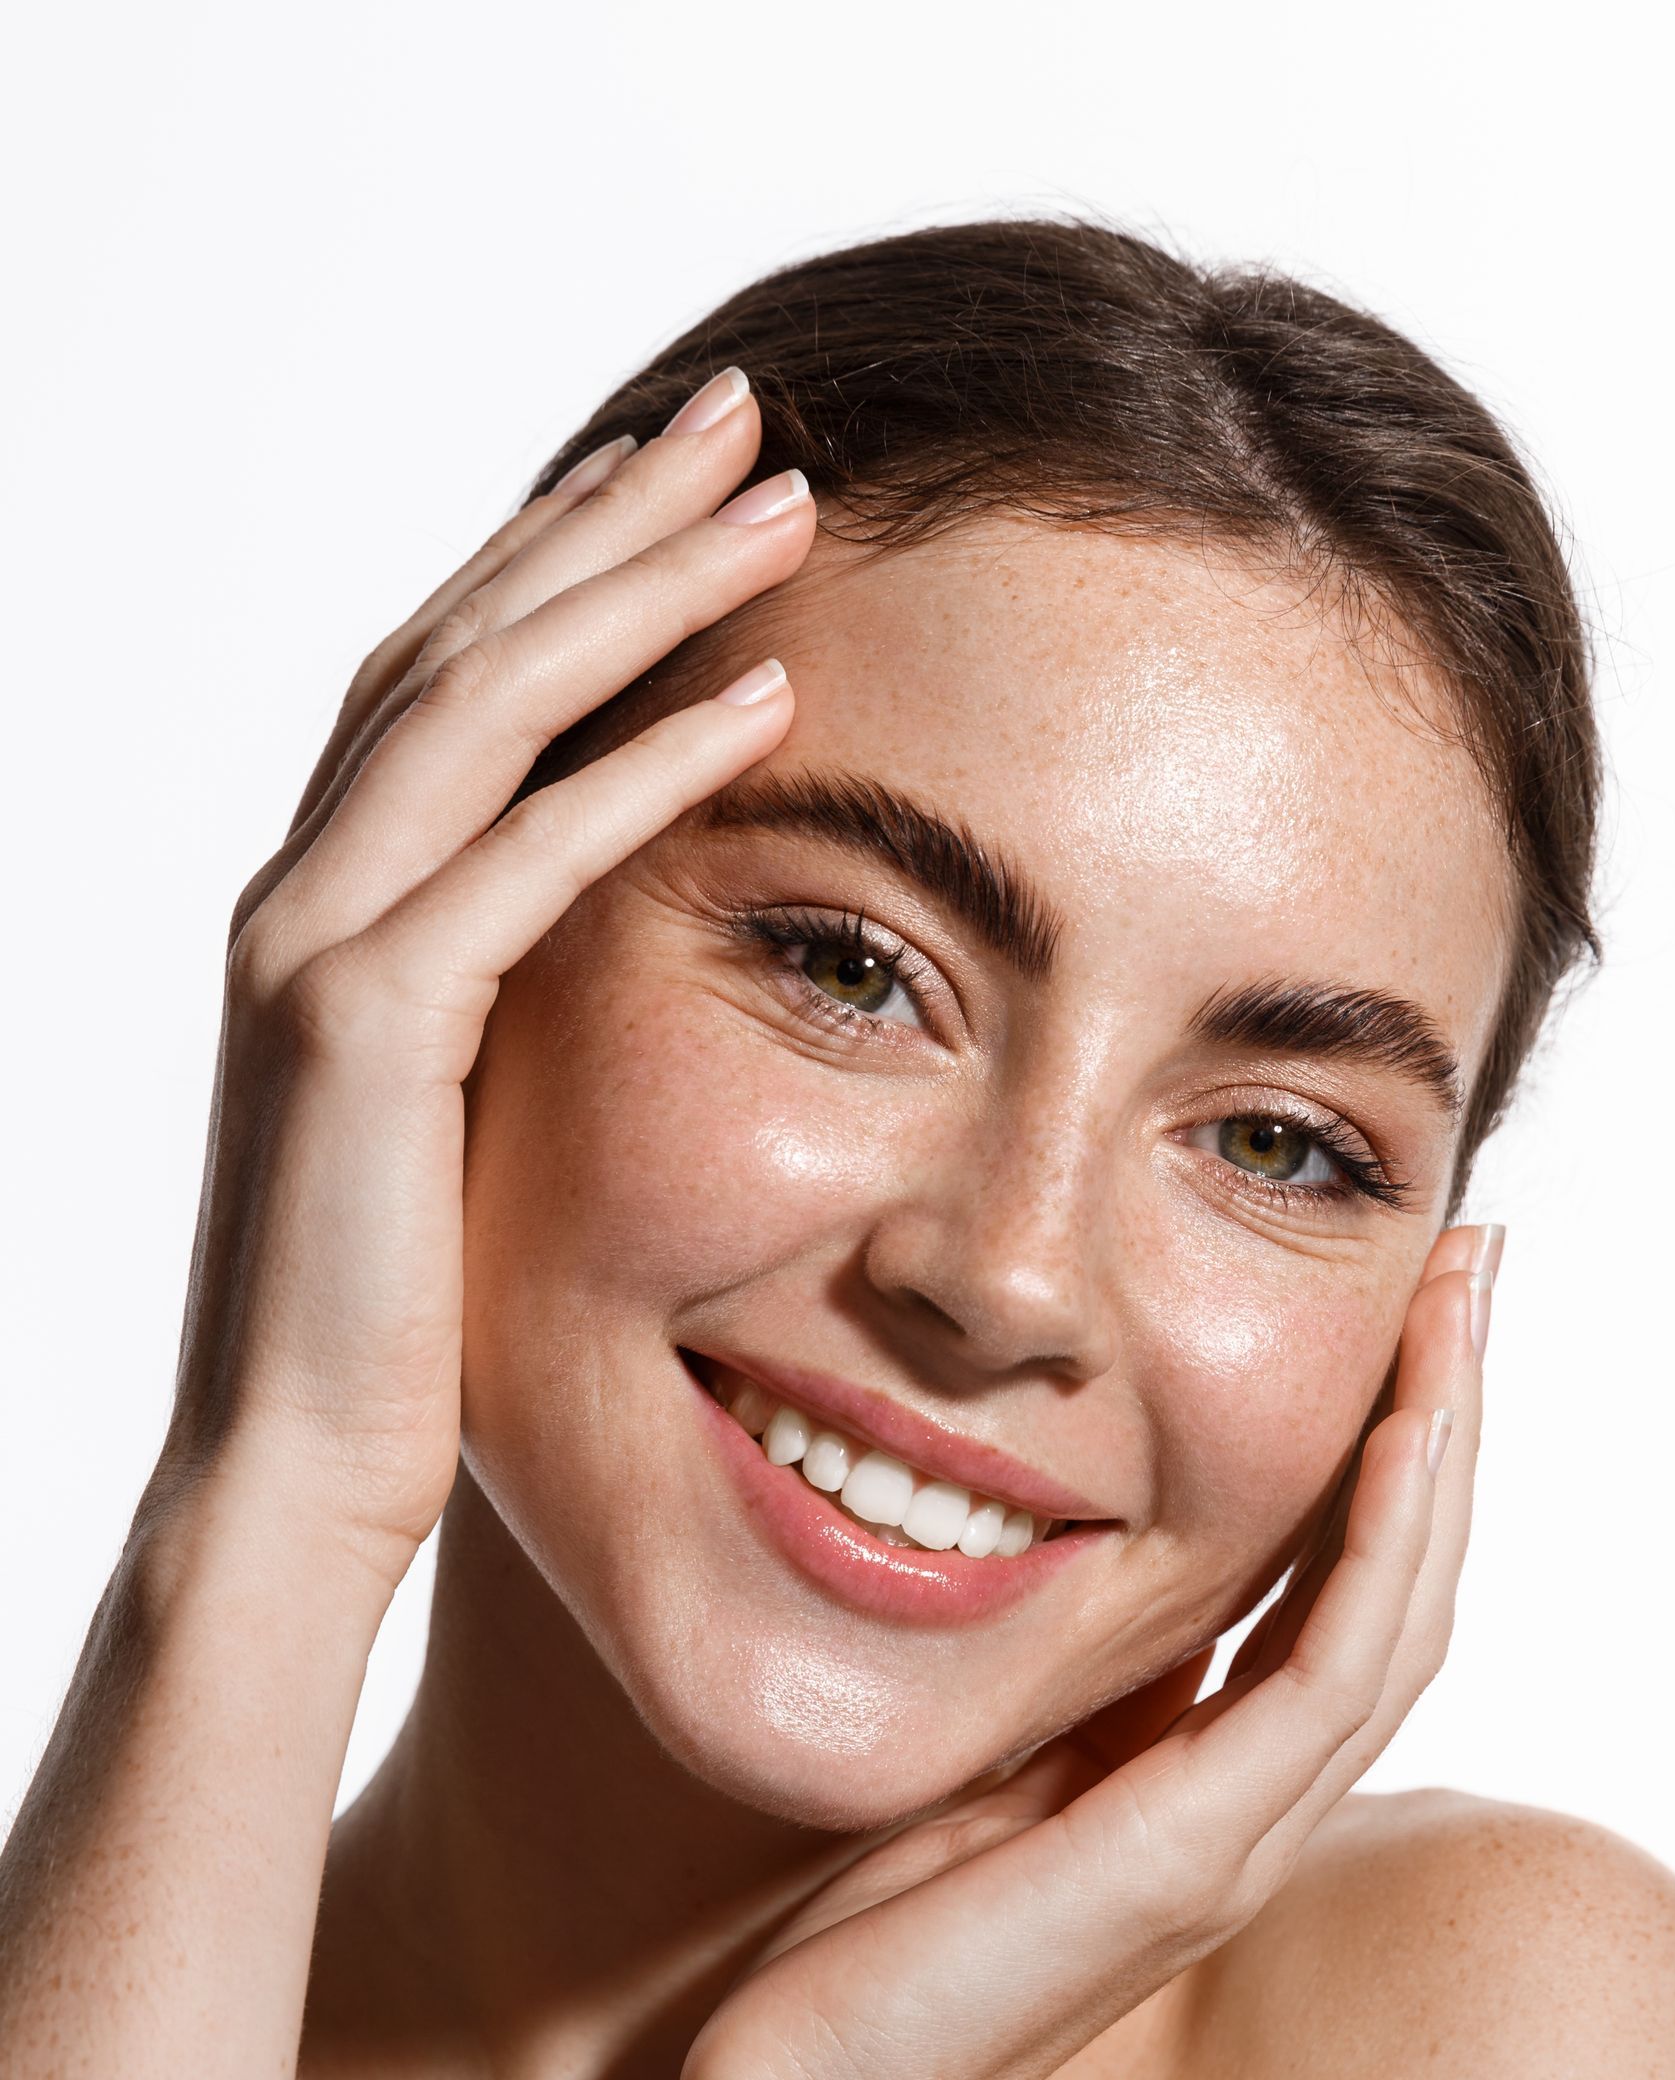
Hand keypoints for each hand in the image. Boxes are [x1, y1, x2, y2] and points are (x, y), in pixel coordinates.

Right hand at [156, 379, 813, 1587]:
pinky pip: (523, 859)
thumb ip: (497, 1010)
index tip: (678, 479)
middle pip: (459, 640)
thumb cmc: (391, 1330)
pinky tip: (765, 698)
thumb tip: (600, 949)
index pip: (441, 683)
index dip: (555, 562)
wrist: (289, 1476)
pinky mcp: (362, 1030)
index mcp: (322, 909)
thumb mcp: (454, 1126)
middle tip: (748, 413)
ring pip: (480, 706)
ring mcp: (312, 948)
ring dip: (640, 590)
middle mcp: (298, 894)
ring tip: (788, 500)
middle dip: (607, 515)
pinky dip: (644, 767)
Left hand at [678, 1226, 1496, 2079]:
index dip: (1385, 1461)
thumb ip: (1070, 1704)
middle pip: (1403, 1588)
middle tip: (1476, 1265)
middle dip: (1446, 1418)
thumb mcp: (985, 1776)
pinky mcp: (1197, 1851)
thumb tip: (1087, 1574)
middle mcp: (1253, 1812)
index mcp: (1206, 1793)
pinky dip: (1385, 1545)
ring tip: (1469, 1298)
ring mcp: (1241, 1836)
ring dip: (1445, 1448)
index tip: (1401, 1318)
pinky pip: (1334, 1670)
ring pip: (1400, 1613)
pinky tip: (1407, 1429)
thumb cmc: (861, 1951)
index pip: (1337, 1599)